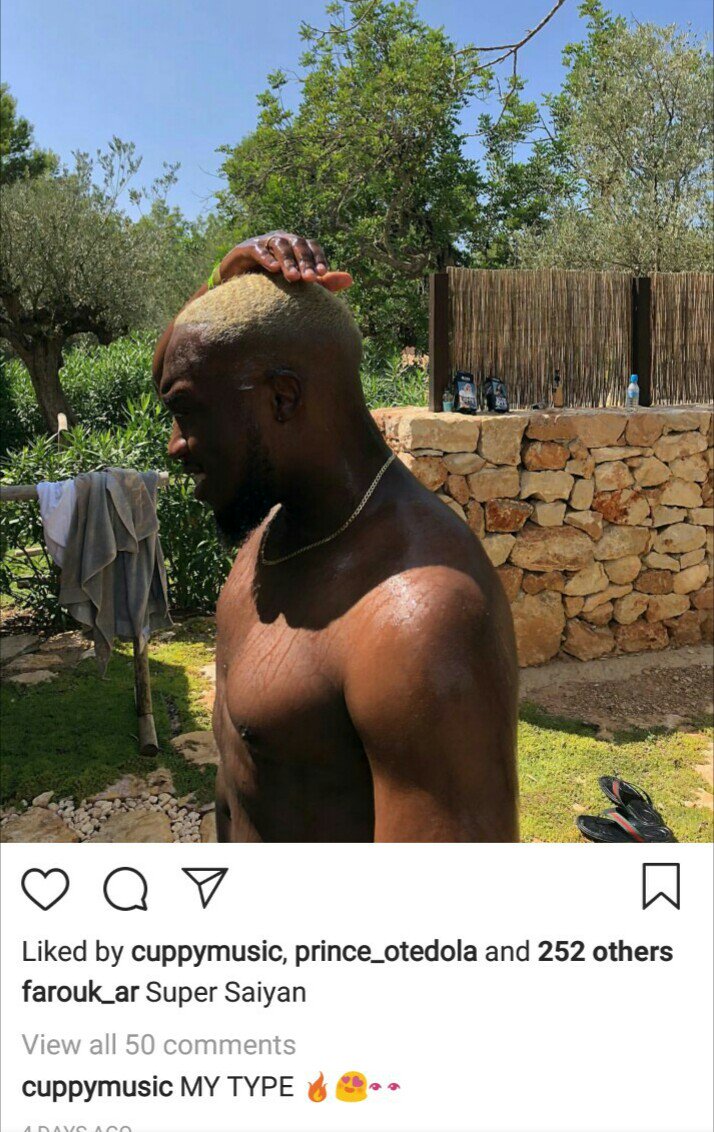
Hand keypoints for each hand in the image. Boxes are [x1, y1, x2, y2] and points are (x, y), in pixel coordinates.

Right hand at [153, 233, 350, 381]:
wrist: (239, 285)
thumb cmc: (273, 283)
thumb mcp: (299, 284)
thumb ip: (323, 282)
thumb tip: (350, 279)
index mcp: (296, 246)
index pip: (311, 246)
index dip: (317, 259)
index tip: (322, 276)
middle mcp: (281, 239)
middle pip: (297, 244)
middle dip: (304, 262)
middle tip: (309, 280)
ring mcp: (263, 241)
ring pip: (279, 245)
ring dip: (287, 261)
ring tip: (292, 278)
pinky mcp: (246, 248)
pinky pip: (257, 249)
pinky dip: (265, 258)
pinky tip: (272, 269)